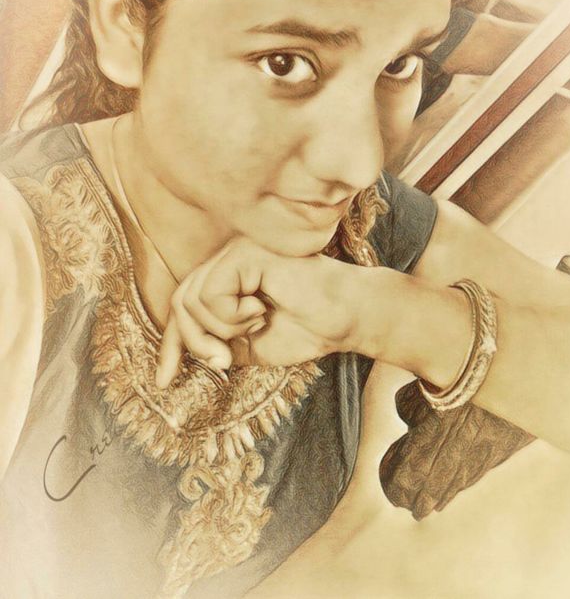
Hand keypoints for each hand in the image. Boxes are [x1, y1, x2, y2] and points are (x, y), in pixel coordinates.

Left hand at [156, 237, 365, 386]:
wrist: (343, 319)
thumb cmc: (305, 328)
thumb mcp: (246, 346)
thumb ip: (214, 345)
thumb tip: (177, 358)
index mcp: (227, 277)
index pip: (182, 307)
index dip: (170, 345)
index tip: (163, 382)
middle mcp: (227, 259)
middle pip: (180, 303)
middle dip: (194, 341)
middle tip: (221, 362)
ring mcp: (234, 252)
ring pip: (191, 301)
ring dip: (220, 328)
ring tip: (255, 325)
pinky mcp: (243, 253)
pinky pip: (211, 294)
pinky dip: (232, 315)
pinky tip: (261, 309)